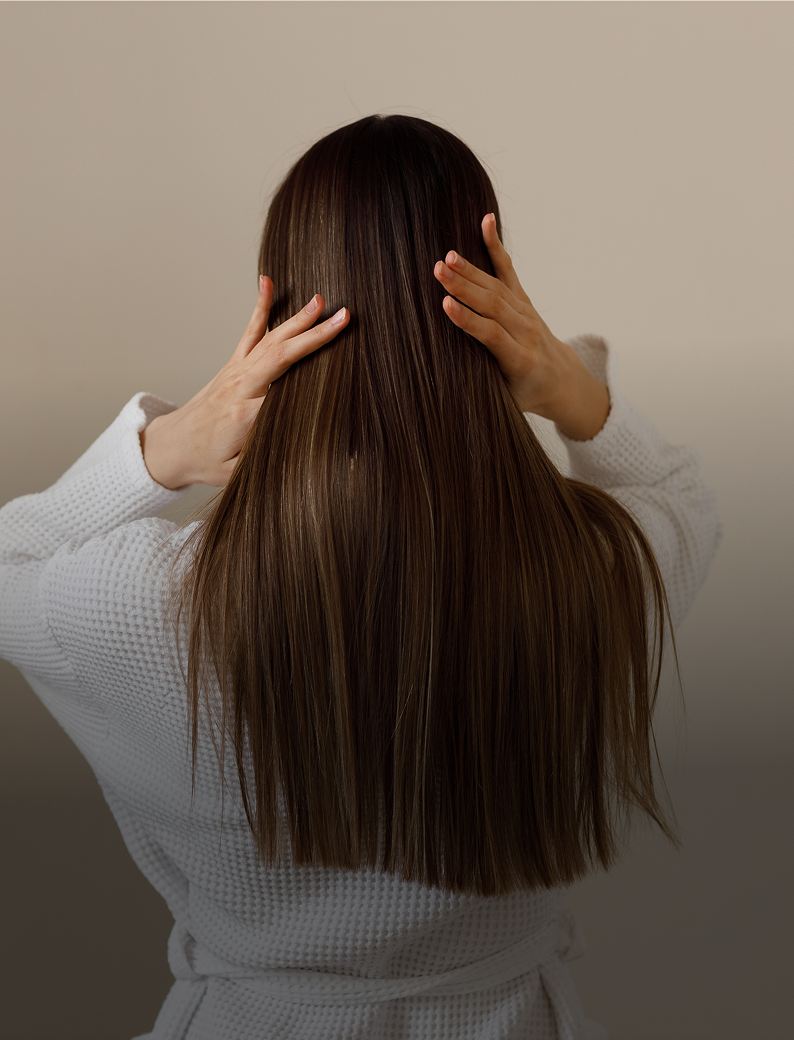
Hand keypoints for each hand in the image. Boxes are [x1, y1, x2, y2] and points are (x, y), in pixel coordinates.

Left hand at [140, 277, 349, 487]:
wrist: (171, 446)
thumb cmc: (206, 461)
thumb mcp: (236, 472)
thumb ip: (262, 453)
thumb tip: (297, 439)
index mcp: (244, 414)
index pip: (285, 393)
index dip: (314, 381)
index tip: (346, 367)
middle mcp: (240, 386)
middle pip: (282, 355)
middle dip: (314, 336)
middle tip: (342, 317)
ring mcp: (236, 371)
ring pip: (271, 339)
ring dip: (297, 319)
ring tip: (320, 300)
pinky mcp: (233, 365)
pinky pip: (250, 332)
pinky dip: (260, 306)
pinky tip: (267, 283)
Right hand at [433, 214, 609, 440]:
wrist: (561, 380)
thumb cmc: (525, 394)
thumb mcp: (505, 400)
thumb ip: (483, 386)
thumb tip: (445, 386)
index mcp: (519, 360)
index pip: (491, 335)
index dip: (468, 320)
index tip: (446, 305)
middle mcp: (526, 332)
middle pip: (493, 305)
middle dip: (464, 287)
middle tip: (438, 270)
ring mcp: (527, 312)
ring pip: (497, 287)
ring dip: (470, 271)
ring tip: (447, 257)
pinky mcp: (524, 300)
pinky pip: (508, 271)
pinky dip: (495, 247)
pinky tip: (486, 223)